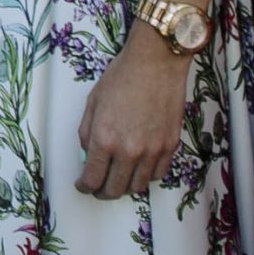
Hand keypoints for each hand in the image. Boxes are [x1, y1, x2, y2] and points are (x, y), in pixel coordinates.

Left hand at [76, 29, 189, 199]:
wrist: (156, 62)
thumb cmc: (122, 76)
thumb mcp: (93, 102)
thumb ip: (86, 132)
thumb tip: (88, 154)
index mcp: (104, 139)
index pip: (92, 178)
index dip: (84, 186)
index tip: (83, 185)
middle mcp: (129, 151)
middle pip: (115, 190)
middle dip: (102, 192)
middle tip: (98, 188)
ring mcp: (152, 151)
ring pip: (138, 186)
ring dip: (125, 187)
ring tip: (119, 179)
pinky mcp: (170, 146)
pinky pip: (158, 174)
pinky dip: (147, 176)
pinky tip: (140, 168)